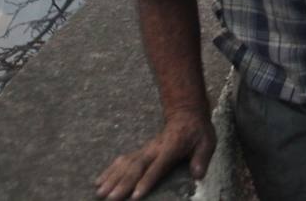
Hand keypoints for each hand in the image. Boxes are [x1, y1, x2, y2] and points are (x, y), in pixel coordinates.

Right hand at [94, 108, 215, 199]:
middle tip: (110, 199)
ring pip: (126, 164)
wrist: (185, 113)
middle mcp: (154, 149)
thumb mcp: (207, 142)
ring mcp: (145, 150)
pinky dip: (109, 171)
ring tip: (100, 192)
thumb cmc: (197, 131)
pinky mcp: (140, 151)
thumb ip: (202, 158)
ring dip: (112, 179)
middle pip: (136, 167)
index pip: (158, 166)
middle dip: (123, 184)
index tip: (136, 195)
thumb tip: (198, 175)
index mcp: (172, 148)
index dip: (147, 180)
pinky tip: (99, 181)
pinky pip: (122, 161)